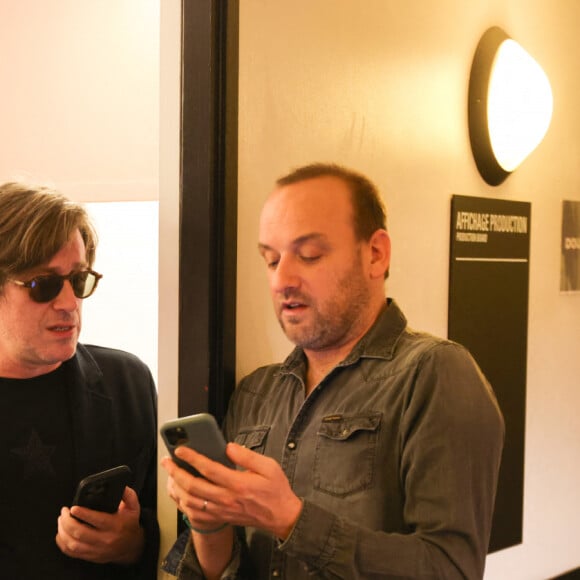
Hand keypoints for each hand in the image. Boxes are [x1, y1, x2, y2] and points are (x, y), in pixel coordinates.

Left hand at [55, 486, 144, 564]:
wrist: (131, 546)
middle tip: (64, 511)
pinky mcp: (90, 556)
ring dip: (63, 531)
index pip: (97, 520)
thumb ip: (128, 495)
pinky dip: (62, 543)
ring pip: (73, 544)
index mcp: (115, 525)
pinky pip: (71, 552)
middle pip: (80, 532)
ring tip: (61, 520)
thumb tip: (121, 486)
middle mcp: (105, 539)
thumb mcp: (133, 507)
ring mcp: (97, 550)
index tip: (73, 508)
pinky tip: (61, 534)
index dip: (83, 514)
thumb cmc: (129, 523)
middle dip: (67, 521)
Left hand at [162, 442, 302, 539]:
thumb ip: (247, 456)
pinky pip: (195, 513)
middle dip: (176, 472)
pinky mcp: (221, 517)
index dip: (192, 458)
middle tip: (167, 461)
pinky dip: (183, 504)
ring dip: (176, 487)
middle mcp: (227, 499)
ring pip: (191, 501)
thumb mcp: (268, 466)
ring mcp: (222, 510)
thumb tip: (228, 447)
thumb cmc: (275, 490)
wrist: (281, 516)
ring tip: (169, 475)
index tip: (181, 449)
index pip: (209, 469)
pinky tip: (179, 493)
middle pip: (194, 486)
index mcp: (238, 484)